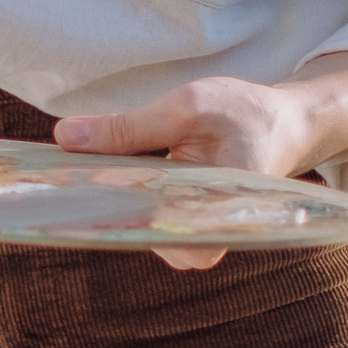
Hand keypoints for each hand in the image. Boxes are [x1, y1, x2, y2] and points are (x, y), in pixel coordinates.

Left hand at [55, 56, 347, 273]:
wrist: (283, 124)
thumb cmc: (243, 114)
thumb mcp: (186, 107)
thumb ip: (127, 127)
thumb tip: (64, 138)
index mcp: (214, 210)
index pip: (153, 231)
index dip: (108, 213)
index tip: (74, 194)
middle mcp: (207, 237)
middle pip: (140, 236)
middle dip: (105, 205)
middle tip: (72, 180)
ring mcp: (197, 239)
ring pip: (139, 234)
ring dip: (115, 204)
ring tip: (96, 174)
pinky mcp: (186, 231)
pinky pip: (146, 226)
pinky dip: (127, 203)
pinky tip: (114, 179)